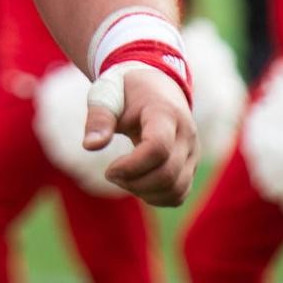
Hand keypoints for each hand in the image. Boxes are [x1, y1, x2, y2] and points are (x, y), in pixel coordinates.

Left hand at [82, 64, 197, 205]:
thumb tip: (90, 146)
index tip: (108, 169)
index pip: (157, 148)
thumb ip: (98, 118)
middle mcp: (186, 134)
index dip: (131, 166)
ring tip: (123, 179)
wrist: (156, 85)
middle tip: (111, 174)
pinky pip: (179, 194)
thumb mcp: (107, 96)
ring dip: (145, 193)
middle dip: (133, 183)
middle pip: (167, 174)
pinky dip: (156, 197)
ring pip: (176, 189)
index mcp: (165, 113)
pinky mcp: (190, 165)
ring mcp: (192, 151)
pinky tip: (136, 184)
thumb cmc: (127, 91)